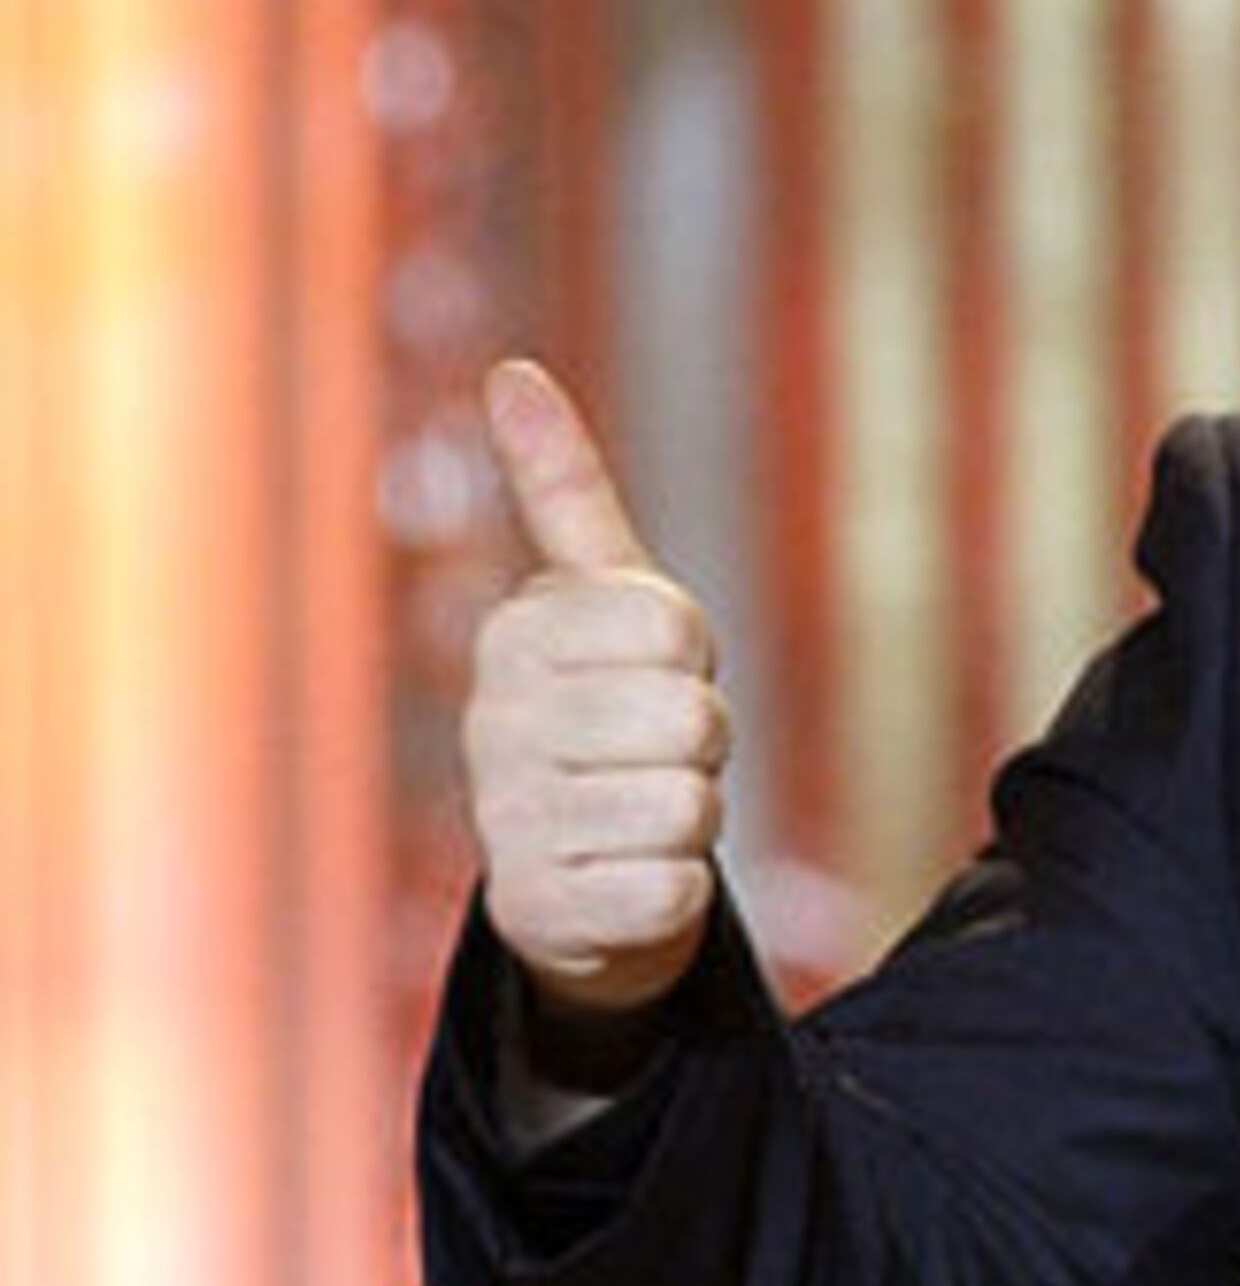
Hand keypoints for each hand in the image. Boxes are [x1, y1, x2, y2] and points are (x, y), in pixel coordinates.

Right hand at [463, 359, 729, 1021]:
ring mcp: (506, 823)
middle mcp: (492, 725)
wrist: (573, 870)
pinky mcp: (538, 915)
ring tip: (633, 810)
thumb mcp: (595, 594)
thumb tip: (512, 370)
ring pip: (692, 807)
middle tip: (649, 753)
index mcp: (515, 635)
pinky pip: (674, 891)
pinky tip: (622, 881)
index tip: (646, 671)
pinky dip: (673, 891)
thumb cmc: (603, 705)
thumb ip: (562, 485)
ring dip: (691, 815)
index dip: (691, 659)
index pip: (677, 629)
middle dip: (700, 742)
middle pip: (693, 720)